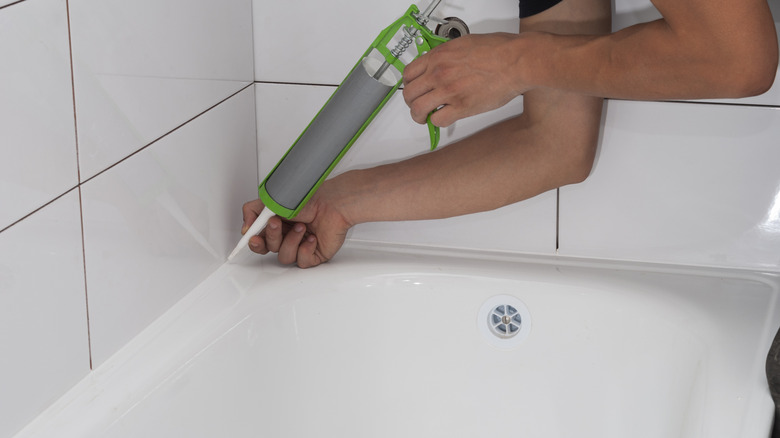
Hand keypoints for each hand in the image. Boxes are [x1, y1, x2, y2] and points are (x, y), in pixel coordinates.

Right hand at [240, 183, 351, 267]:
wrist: (334, 204)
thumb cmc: (310, 199)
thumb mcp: (273, 200)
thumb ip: (253, 212)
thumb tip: (246, 228)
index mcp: (278, 225)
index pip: (260, 240)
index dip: (254, 242)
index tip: (251, 238)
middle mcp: (288, 236)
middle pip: (269, 249)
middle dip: (272, 236)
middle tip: (277, 223)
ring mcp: (301, 246)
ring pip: (285, 256)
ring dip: (291, 241)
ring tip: (302, 227)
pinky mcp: (314, 255)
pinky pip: (302, 262)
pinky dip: (306, 249)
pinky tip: (312, 238)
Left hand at [402, 33, 528, 126]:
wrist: (516, 61)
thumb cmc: (499, 50)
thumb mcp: (463, 43)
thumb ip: (447, 55)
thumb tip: (439, 63)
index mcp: (439, 56)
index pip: (409, 74)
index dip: (408, 84)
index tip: (412, 88)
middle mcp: (439, 74)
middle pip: (409, 93)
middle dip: (410, 102)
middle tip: (416, 105)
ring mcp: (449, 91)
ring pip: (418, 109)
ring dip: (419, 116)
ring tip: (424, 117)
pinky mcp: (462, 107)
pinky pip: (438, 120)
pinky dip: (437, 122)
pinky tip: (443, 118)